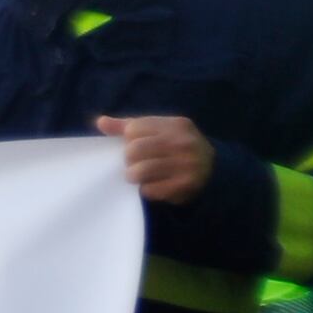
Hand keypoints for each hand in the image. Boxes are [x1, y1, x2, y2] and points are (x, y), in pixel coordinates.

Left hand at [97, 115, 213, 204]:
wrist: (212, 169)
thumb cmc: (176, 148)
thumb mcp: (159, 131)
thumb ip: (129, 126)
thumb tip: (100, 122)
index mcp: (175, 125)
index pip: (134, 129)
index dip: (128, 140)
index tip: (134, 146)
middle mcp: (182, 142)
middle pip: (133, 150)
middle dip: (128, 160)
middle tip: (134, 163)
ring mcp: (185, 164)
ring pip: (139, 171)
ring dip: (133, 176)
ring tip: (139, 175)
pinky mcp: (184, 184)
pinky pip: (149, 189)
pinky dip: (145, 190)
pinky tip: (152, 186)